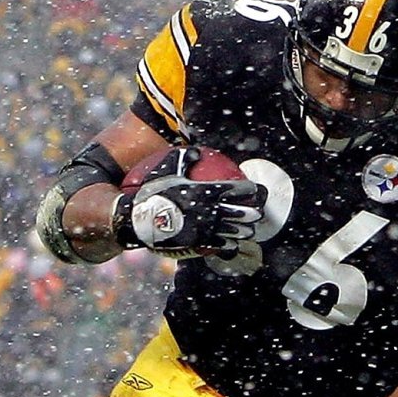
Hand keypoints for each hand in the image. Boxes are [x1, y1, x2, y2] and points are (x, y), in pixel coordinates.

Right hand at [119, 148, 264, 257]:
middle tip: (259, 213)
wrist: (138, 218)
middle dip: (254, 213)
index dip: (251, 190)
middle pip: (243, 212)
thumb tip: (197, 151)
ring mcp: (207, 227)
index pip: (238, 189)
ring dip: (245, 230)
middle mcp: (211, 210)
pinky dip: (229, 244)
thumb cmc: (152, 191)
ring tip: (250, 230)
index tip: (256, 190)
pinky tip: (233, 245)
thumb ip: (184, 158)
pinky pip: (221, 244)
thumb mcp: (167, 168)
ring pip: (236, 231)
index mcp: (207, 191)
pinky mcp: (200, 242)